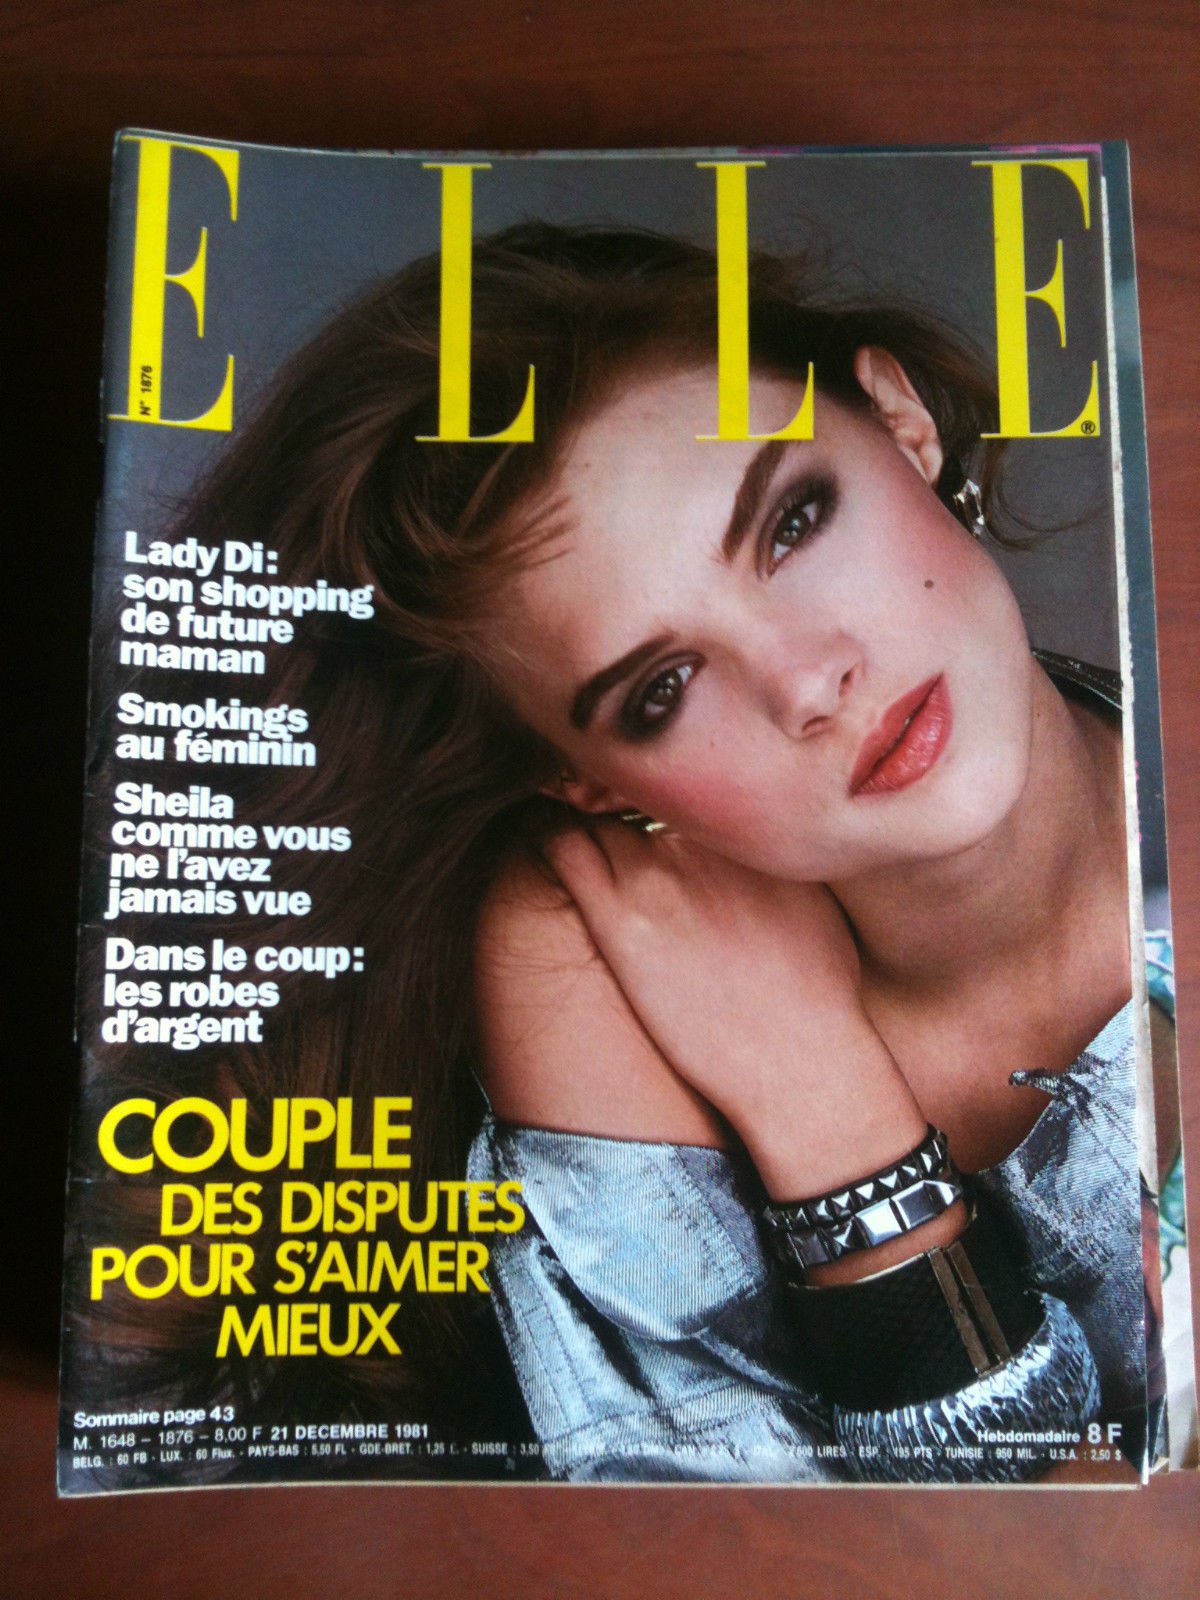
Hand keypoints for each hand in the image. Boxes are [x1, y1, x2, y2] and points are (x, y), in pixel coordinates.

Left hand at [546, 822, 927, 1199]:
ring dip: (582, 814)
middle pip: (636, 791)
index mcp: (745, 832)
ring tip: (570, 821)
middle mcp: (699, 844)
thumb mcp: (816, 896)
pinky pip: (562, 851)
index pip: (682, 781)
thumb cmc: (820, 991)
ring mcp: (657, 881)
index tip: (651, 799)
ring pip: (594, 815)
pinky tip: (546, 840)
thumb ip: (777, 853)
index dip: (662, 785)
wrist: (799, 1061)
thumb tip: (765, 838)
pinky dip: (549, 836)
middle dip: (617, 794)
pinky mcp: (620, 924)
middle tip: (600, 805)